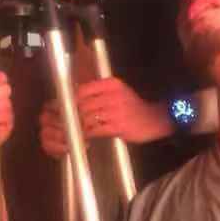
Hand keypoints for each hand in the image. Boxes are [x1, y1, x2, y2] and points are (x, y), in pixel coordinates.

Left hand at [39, 78, 173, 157]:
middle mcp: (114, 95)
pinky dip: (88, 134)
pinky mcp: (118, 127)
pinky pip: (95, 130)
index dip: (71, 100)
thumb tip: (75, 95)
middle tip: (66, 122)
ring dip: (79, 125)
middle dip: (73, 115)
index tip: (64, 107)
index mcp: (112, 84)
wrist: (154, 119)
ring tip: (75, 129)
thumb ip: (100, 91)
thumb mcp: (119, 91)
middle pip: (83, 105)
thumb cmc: (133, 107)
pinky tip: (86, 136)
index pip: (83, 90)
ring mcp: (116, 111)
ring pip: (87, 118)